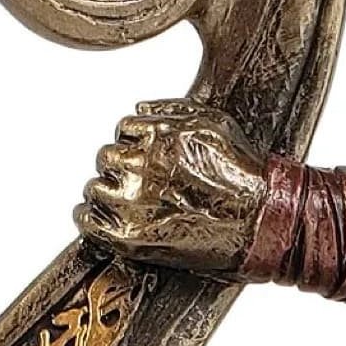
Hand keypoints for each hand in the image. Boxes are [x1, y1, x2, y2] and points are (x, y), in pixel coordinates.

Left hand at [76, 99, 269, 274]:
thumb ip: (170, 110)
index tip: (149, 163)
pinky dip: (89, 219)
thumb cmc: (242, 172)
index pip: (123, 131)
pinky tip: (103, 221)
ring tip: (131, 206)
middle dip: (121, 170)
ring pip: (94, 188)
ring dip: (107, 194)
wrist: (259, 221)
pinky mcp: (128, 236)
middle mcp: (140, 164)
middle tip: (142, 187)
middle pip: (106, 158)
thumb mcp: (213, 121)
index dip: (135, 147)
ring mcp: (132, 202)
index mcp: (157, 134)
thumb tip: (137, 109)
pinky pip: (86, 220)